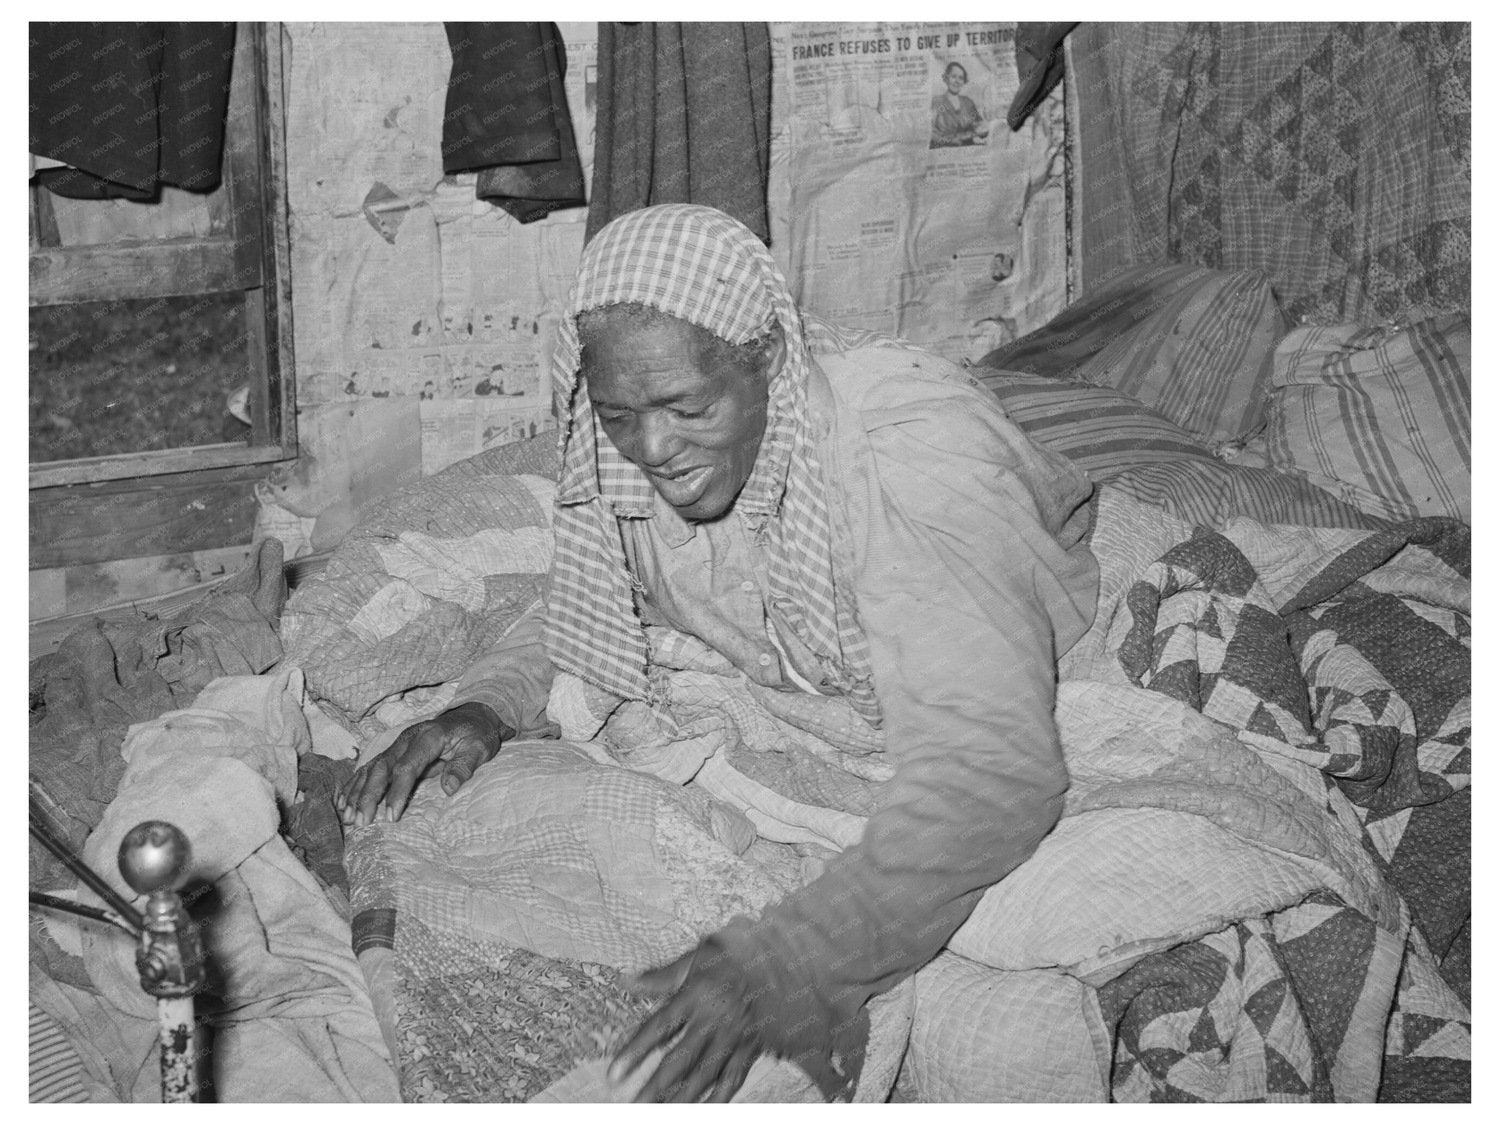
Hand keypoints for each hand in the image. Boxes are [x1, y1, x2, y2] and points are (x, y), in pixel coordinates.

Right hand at [336, 702, 510, 826]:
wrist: (471, 715)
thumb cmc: (477, 734)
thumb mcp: (480, 747)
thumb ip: (464, 766)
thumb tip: (450, 788)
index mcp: (429, 737)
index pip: (407, 766)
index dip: (396, 792)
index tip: (391, 817)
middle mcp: (408, 738)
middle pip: (382, 768)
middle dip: (368, 796)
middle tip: (361, 821)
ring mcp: (398, 743)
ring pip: (372, 768)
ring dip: (357, 793)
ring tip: (348, 817)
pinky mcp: (394, 750)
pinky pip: (370, 767)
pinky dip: (355, 784)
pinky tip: (343, 801)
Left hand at [609, 943, 767, 1102]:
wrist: (786, 959)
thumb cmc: (738, 954)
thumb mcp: (699, 955)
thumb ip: (662, 975)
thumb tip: (627, 980)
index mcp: (697, 994)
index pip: (659, 1028)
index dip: (635, 1052)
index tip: (614, 1073)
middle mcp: (715, 1019)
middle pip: (680, 1060)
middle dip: (654, 1087)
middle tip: (633, 1106)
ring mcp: (734, 1037)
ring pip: (704, 1075)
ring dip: (680, 1099)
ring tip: (659, 1115)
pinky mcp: (751, 1048)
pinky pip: (733, 1079)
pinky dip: (717, 1099)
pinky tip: (701, 1111)